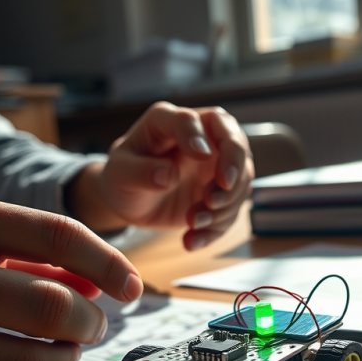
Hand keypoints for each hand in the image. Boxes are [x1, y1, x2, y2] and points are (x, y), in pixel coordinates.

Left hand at [67, 102, 254, 250]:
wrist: (132, 201)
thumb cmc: (123, 177)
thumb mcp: (121, 174)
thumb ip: (140, 171)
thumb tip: (168, 175)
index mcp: (168, 121)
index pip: (191, 120)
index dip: (198, 136)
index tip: (201, 155)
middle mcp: (201, 136)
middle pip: (233, 139)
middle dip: (233, 167)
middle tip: (214, 198)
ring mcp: (216, 163)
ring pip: (240, 178)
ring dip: (223, 206)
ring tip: (191, 222)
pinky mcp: (221, 190)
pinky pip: (231, 209)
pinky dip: (216, 228)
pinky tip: (191, 240)